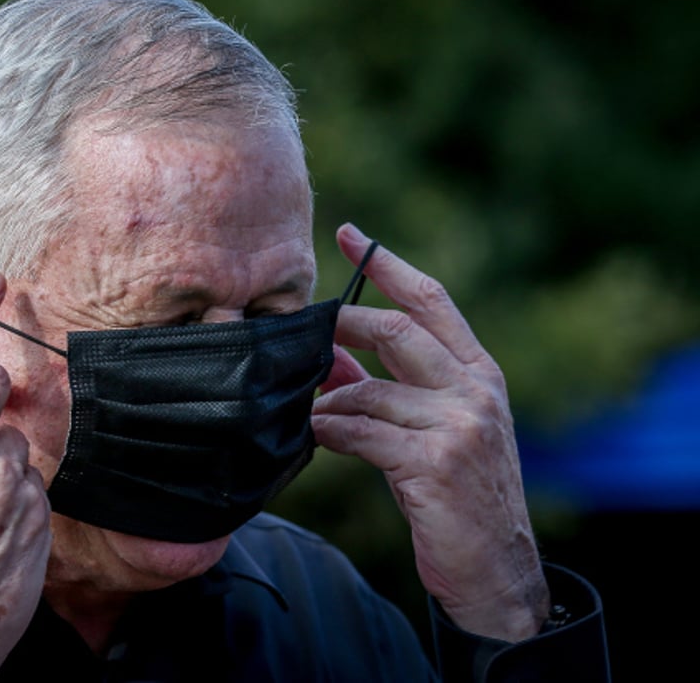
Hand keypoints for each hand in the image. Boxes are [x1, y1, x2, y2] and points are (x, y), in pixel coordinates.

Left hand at [312, 224, 549, 640]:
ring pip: (367, 390)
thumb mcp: (434, 431)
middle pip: (396, 329)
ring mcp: (459, 425)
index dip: (387, 264)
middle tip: (305, 331)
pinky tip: (315, 437)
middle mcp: (475, 390)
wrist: (496, 569)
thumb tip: (331, 358)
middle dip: (342, 325)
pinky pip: (360, 433)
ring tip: (307, 414)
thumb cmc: (457, 495)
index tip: (348, 232)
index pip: (431, 300)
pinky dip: (329, 432)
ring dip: (326, 401)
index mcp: (478, 373)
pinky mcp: (435, 463)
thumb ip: (390, 389)